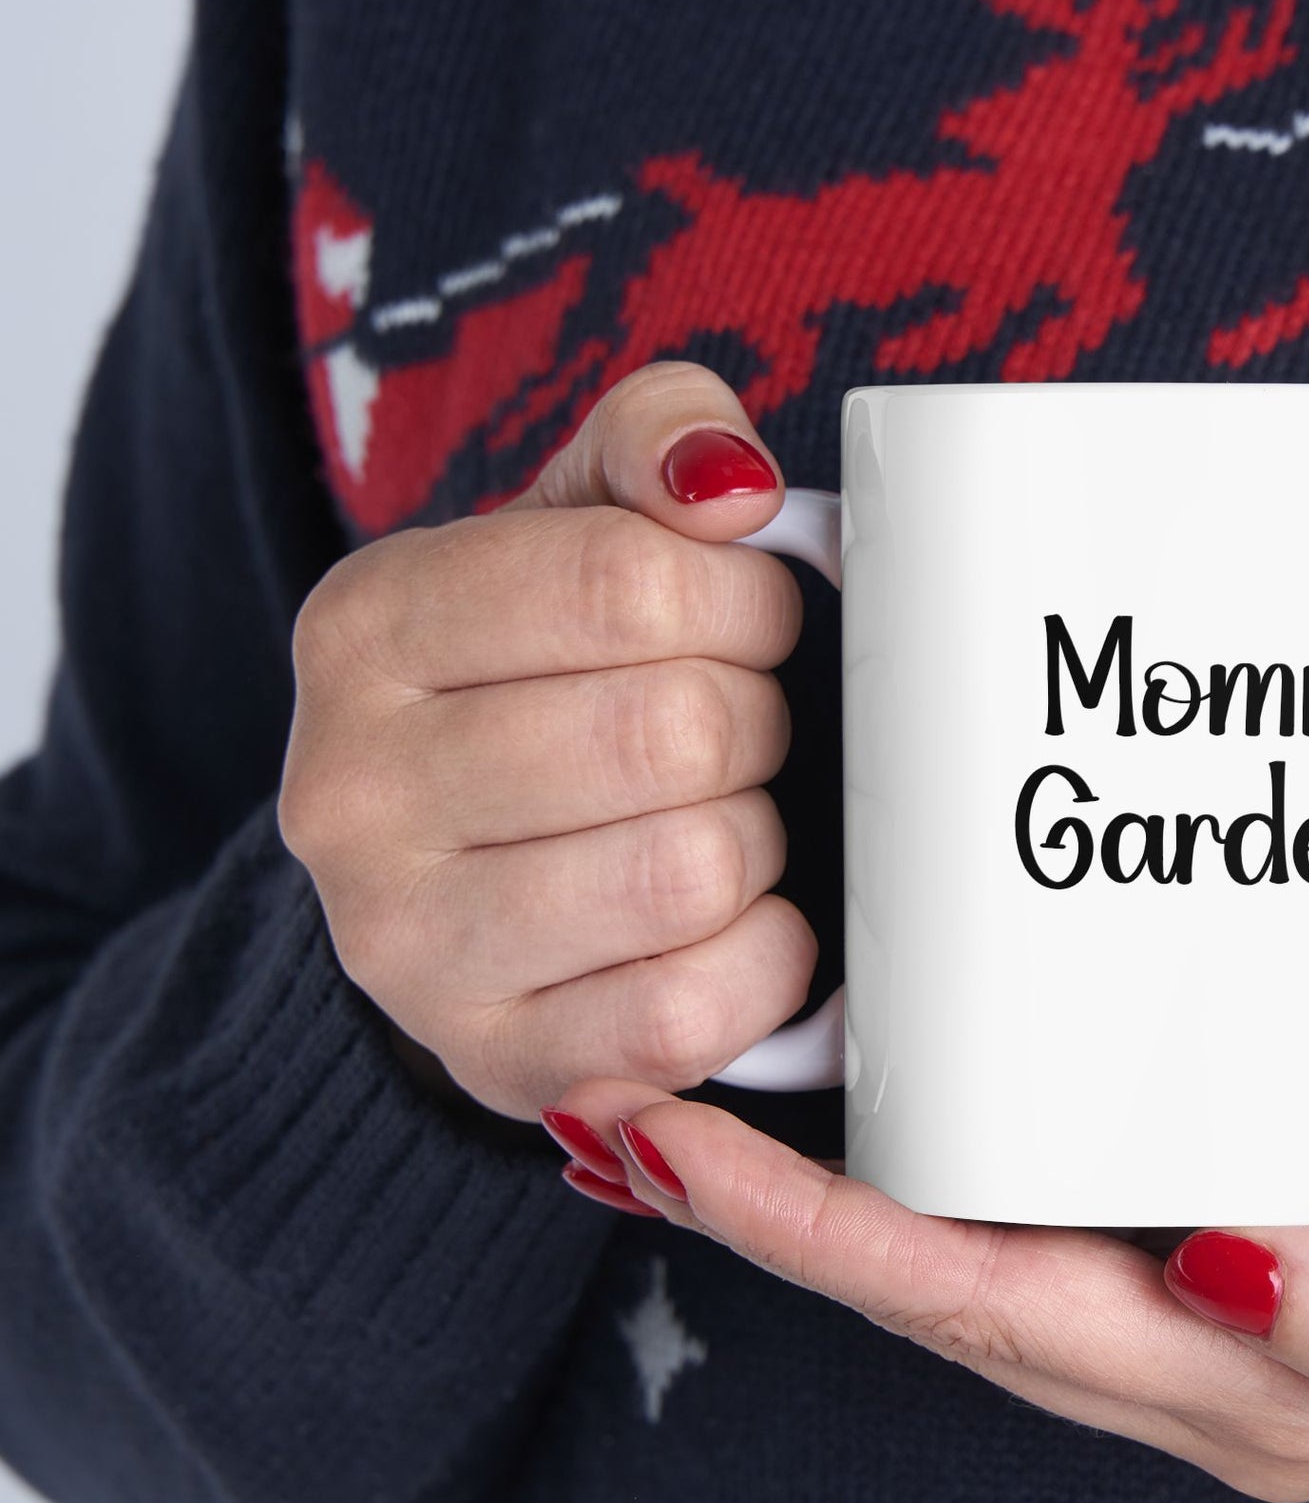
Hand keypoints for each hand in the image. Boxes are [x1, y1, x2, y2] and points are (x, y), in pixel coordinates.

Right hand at [279, 363, 815, 1118]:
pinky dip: (762, 961)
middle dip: (754, 723)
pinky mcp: (497, 1061)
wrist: (460, 879)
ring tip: (720, 822)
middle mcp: (352, 792)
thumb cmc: (545, 683)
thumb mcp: (576, 525)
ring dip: (755, 842)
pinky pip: (692, 1012)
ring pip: (691, 871)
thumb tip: (731, 485)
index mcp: (366, 627)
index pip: (628, 582)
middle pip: (674, 732)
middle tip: (737, 732)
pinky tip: (735, 924)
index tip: (751, 622)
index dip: (745, 601)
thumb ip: (655, 441)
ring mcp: (409, 947)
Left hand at [547, 1037, 1308, 1500]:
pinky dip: (953, 1132)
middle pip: (939, 1277)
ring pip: (982, 1231)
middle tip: (628, 1090)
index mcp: (1256, 1384)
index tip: (666, 1140)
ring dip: (838, 1173)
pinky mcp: (1254, 1191)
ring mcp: (1220, 1275)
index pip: (980, 1308)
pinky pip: (1060, 1177)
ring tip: (714, 1073)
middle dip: (771, 1207)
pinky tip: (908, 1063)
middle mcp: (1206, 1341)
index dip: (813, 1236)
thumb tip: (1226, 1272)